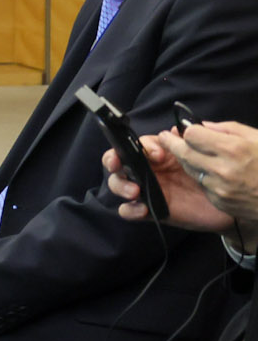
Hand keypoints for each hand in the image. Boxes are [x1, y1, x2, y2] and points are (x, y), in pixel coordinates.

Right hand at [110, 127, 257, 232]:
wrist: (227, 204)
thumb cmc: (213, 176)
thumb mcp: (202, 155)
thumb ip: (188, 142)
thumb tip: (174, 130)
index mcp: (157, 154)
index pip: (134, 145)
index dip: (137, 146)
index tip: (157, 154)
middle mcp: (148, 170)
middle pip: (117, 162)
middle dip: (112, 161)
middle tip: (120, 166)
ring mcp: (147, 190)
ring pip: (117, 184)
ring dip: (120, 185)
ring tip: (135, 191)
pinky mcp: (150, 210)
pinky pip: (128, 210)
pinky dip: (129, 209)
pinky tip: (142, 209)